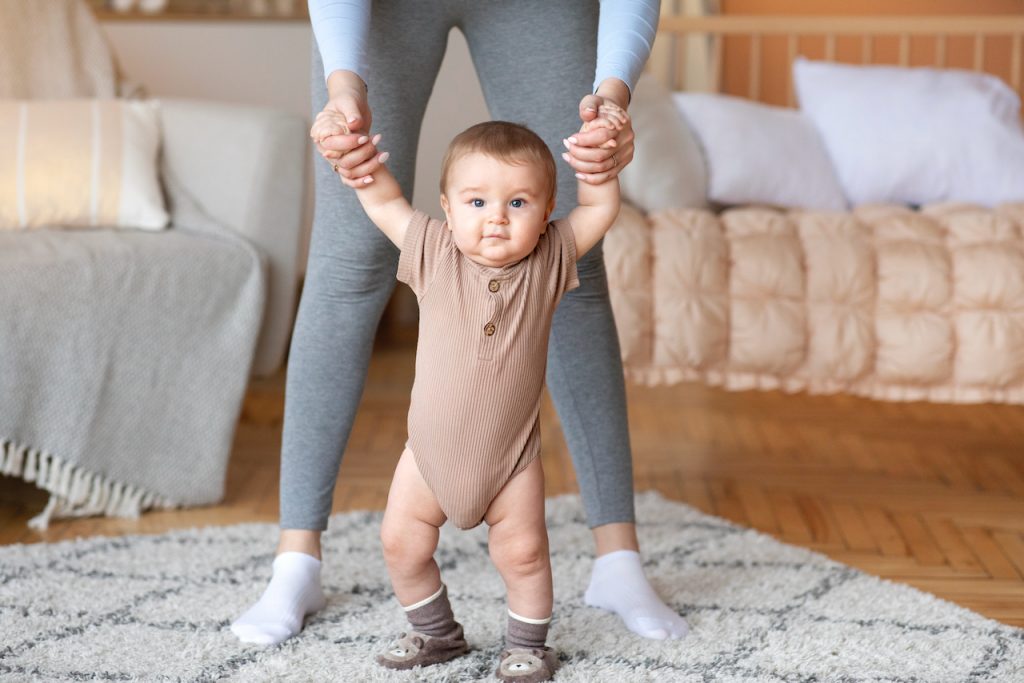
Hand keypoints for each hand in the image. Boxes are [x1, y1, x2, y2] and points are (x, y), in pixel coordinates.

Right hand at [310, 70, 386, 187]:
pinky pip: (350, 178)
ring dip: (368, 165)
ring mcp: (336, 157)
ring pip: (349, 171)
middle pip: (342, 160)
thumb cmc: (348, 99)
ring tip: (383, 154)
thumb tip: (353, 123)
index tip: (364, 137)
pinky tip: (372, 178)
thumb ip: (351, 112)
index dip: (349, 143)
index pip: (332, 145)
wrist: (353, 105)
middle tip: (376, 141)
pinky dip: (360, 181)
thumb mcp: (348, 101)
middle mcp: (326, 148)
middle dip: (362, 153)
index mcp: (321, 133)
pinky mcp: (347, 162)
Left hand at [563, 86, 634, 184]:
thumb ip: (589, 106)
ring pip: (603, 167)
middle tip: (566, 151)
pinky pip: (607, 176)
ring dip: (582, 166)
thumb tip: (588, 114)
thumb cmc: (599, 108)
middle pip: (601, 155)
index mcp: (621, 123)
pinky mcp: (624, 163)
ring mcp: (627, 153)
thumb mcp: (593, 101)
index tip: (569, 139)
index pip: (603, 136)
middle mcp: (627, 139)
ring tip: (567, 158)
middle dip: (579, 154)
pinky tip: (577, 174)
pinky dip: (591, 177)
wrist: (611, 117)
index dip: (584, 140)